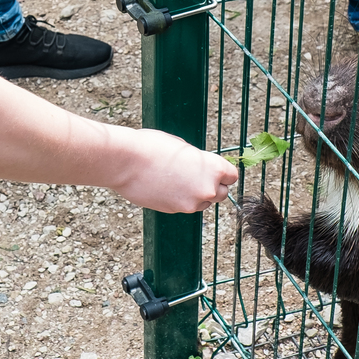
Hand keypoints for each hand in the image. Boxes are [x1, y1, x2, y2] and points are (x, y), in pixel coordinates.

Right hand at [111, 128, 238, 212]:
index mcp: (213, 168)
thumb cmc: (152, 147)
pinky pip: (185, 206)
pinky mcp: (175, 210)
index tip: (215, 171)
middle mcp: (207, 189)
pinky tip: (166, 187)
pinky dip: (180, 199)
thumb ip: (199, 161)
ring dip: (195, 195)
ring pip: (203, 203)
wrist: (126, 162)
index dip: (223, 173)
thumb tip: (203, 168)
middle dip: (212, 187)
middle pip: (221, 193)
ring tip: (176, 180)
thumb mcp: (184, 147)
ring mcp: (191, 203)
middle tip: (195, 177)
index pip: (232, 176)